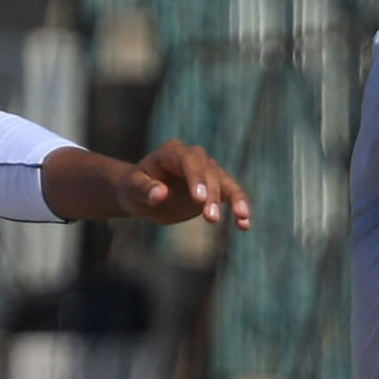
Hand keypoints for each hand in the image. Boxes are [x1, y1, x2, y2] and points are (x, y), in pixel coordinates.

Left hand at [124, 141, 250, 229]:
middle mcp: (193, 158)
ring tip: (243, 218)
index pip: (189, 161)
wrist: (142, 194)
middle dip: (213, 194)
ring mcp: (206, 171)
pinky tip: (245, 226)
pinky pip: (232, 194)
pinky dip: (240, 208)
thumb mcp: (132, 190)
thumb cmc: (133, 189)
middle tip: (211, 218)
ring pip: (226, 181)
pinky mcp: (215, 186)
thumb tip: (161, 193)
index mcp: (172, 152)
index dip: (196, 177)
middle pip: (210, 171)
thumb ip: (145, 190)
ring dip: (235, 199)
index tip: (199, 199)